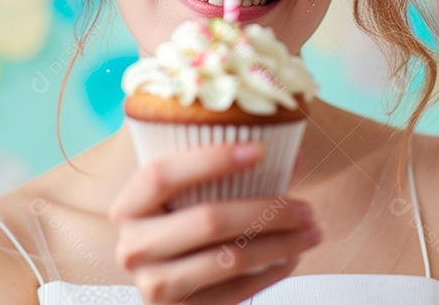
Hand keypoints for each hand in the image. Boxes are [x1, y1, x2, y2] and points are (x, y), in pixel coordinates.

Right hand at [108, 143, 320, 304]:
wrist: (163, 282)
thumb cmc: (181, 223)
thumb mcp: (184, 194)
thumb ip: (223, 170)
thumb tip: (288, 149)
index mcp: (127, 206)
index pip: (162, 175)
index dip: (211, 160)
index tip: (260, 151)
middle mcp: (132, 247)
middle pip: (207, 220)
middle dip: (266, 210)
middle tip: (306, 206)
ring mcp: (153, 285)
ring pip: (229, 259)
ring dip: (280, 244)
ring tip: (311, 232)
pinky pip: (236, 291)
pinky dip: (272, 273)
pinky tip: (291, 257)